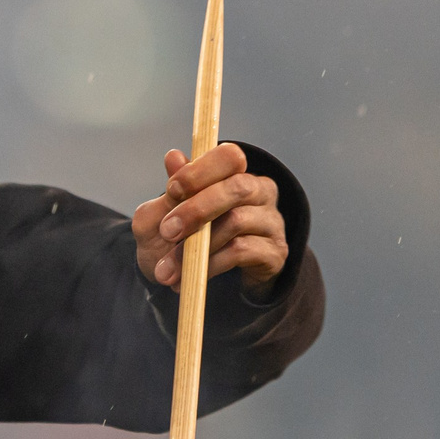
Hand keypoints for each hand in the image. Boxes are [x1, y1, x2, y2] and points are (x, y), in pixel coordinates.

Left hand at [133, 144, 286, 294]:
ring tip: (168, 270)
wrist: (196, 282)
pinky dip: (211, 264)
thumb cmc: (180, 239)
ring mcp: (272, 222)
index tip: (172, 189)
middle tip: (167, 231)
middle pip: (238, 187)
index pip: (230, 157)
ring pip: (237, 222)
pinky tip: (191, 277)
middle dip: (197, 209)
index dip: (201, 170)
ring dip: (196, 247)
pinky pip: (242, 251)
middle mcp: (261, 191)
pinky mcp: (275, 252)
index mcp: (235, 173)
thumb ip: (171, 190)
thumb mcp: (164, 215)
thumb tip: (173, 156)